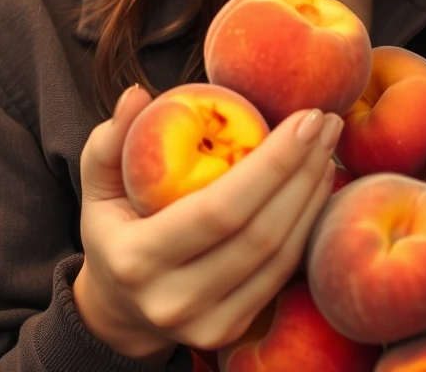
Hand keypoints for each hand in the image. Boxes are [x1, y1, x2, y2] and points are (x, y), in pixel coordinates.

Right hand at [72, 88, 340, 359]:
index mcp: (137, 259)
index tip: (304, 116)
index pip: (219, 209)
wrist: (118, 309)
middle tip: (327, 121)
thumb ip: (109, 140)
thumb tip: (137, 94)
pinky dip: (306, 224)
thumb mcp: (98, 184)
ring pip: (279, 255)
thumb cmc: (113, 227)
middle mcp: (173, 300)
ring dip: (312, 195)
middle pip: (260, 234)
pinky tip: (316, 183)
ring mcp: (206, 324)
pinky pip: (281, 273)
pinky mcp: (231, 330)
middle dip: (302, 171)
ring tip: (327, 146)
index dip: (272, 163)